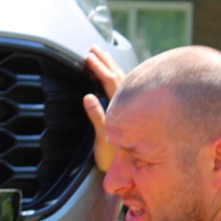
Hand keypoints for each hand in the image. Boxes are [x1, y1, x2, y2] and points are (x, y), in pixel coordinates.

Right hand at [84, 46, 125, 171]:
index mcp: (122, 108)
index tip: (88, 56)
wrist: (130, 172)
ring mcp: (132, 107)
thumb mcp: (102, 140)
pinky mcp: (133, 112)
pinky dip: (117, 76)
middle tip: (93, 48)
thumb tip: (88, 97)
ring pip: (123, 79)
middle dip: (105, 61)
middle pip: (118, 75)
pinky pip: (125, 86)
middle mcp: (130, 105)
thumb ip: (97, 117)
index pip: (110, 81)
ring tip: (102, 55)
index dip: (99, 68)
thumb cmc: (115, 158)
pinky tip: (115, 74)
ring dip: (111, 66)